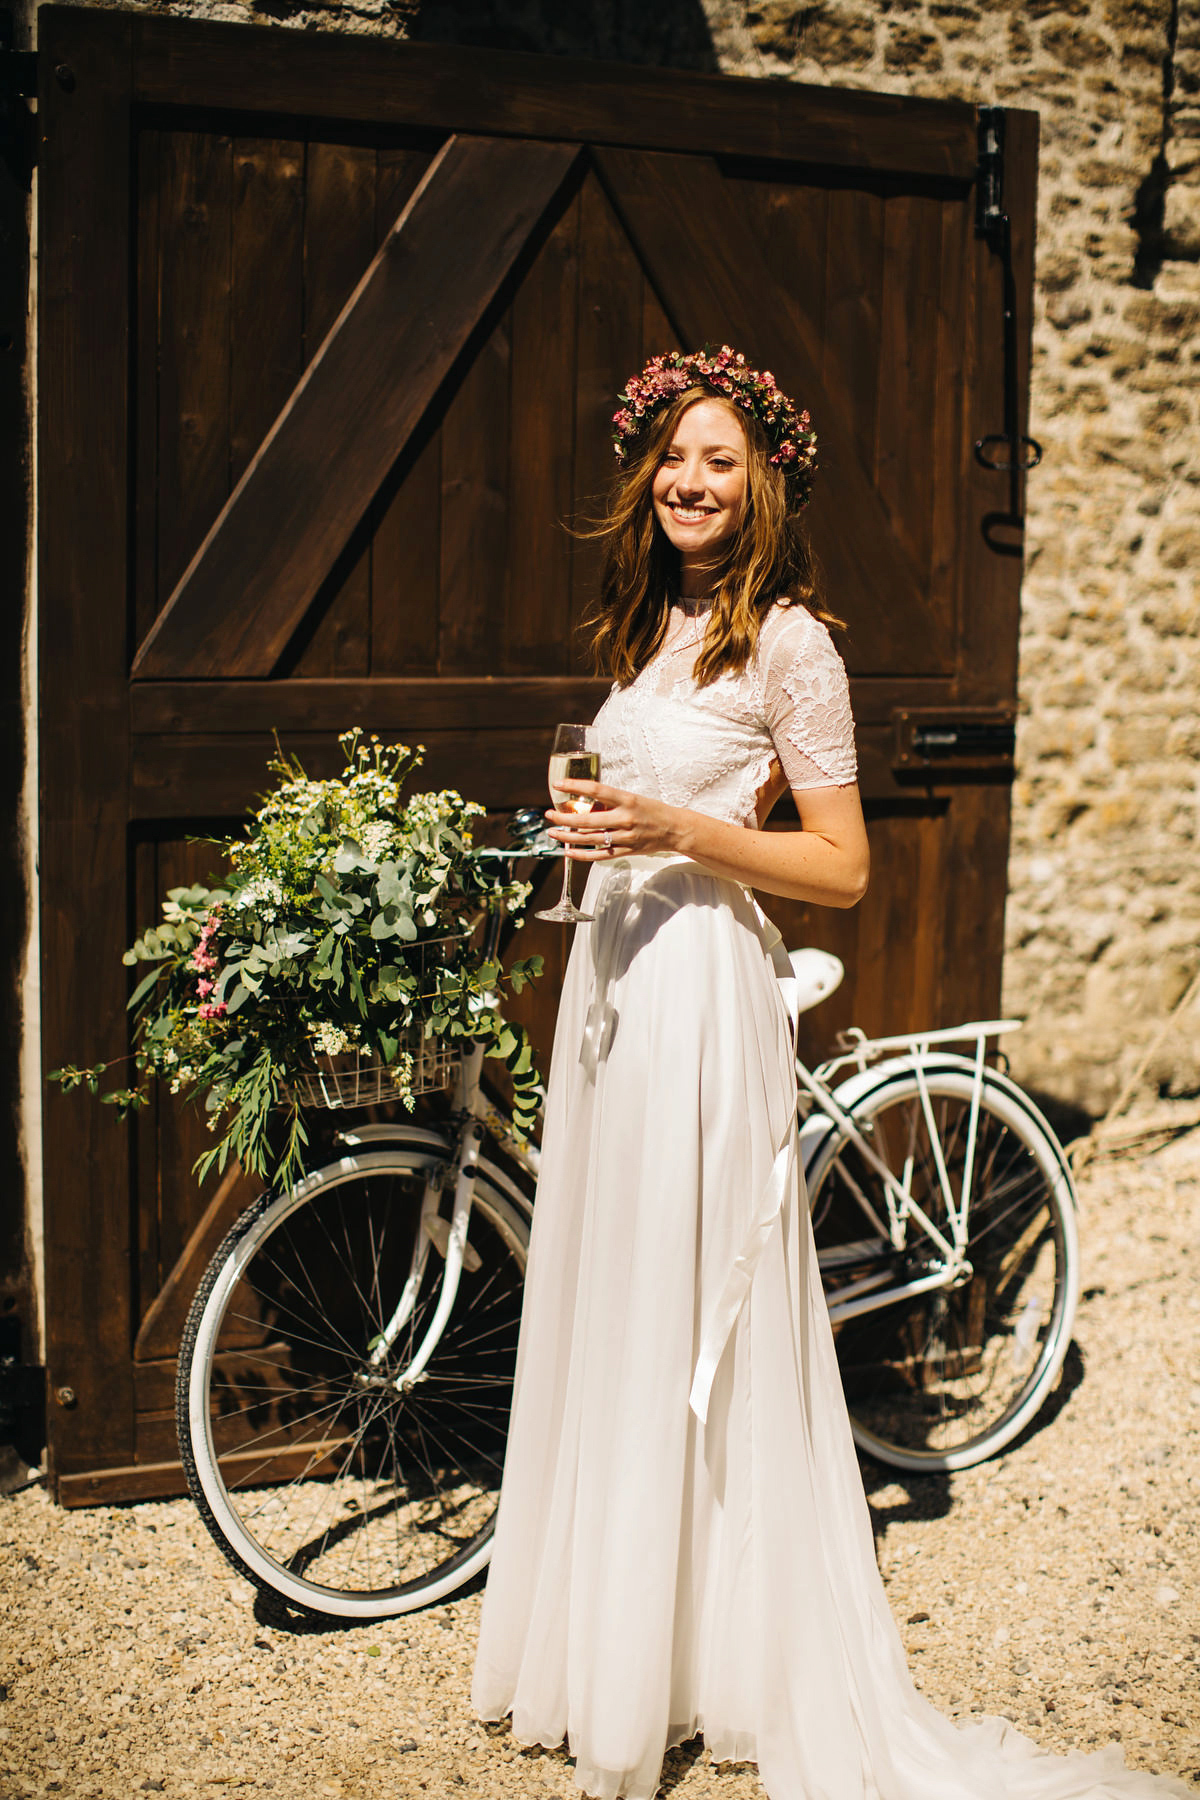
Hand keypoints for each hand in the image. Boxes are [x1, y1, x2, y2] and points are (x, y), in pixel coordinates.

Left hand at [545, 780, 683, 860]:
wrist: (674, 829)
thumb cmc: (651, 810)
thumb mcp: (632, 799)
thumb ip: (609, 802)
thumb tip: (583, 804)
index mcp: (627, 800)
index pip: (596, 790)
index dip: (574, 786)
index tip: (557, 785)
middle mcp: (625, 818)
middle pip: (587, 819)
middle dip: (564, 818)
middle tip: (549, 815)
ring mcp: (625, 837)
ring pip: (589, 839)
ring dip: (567, 836)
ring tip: (553, 833)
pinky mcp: (626, 851)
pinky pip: (599, 855)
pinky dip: (581, 855)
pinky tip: (567, 851)